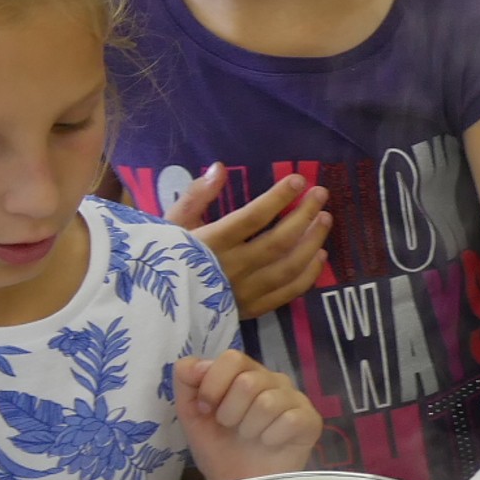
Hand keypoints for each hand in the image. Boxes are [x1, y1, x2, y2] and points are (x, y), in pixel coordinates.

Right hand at [172, 165, 331, 318]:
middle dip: (304, 215)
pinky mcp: (251, 310)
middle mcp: (231, 269)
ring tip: (325, 219)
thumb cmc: (162, 259)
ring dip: (312, 241)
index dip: (277, 198)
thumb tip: (219, 168)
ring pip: (288, 267)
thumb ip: (195, 196)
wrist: (154, 308)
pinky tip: (319, 255)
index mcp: (209, 244)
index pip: (252, 218)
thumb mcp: (170, 224)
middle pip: (278, 241)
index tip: (298, 180)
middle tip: (321, 194)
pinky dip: (308, 274)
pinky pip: (287, 293)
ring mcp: (244, 293)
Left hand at [175, 351, 322, 479]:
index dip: (213, 384)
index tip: (206, 409)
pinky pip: (289, 420)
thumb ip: (187, 383)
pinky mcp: (310, 420)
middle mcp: (273, 381)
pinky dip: (271, 438)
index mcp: (246, 373)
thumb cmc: (219, 449)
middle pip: (248, 381)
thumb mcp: (192, 415)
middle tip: (231, 428)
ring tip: (250, 437)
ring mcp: (295, 399)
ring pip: (267, 402)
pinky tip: (269, 444)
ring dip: (249, 428)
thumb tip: (195, 365)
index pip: (232, 358)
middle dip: (230, 412)